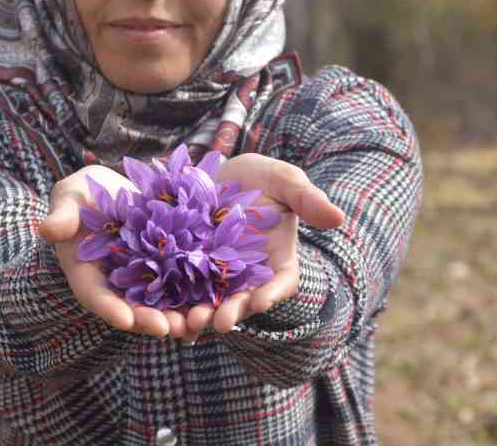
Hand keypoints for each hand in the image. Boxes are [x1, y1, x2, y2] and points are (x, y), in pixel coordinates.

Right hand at [37, 165, 192, 337]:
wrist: (115, 189)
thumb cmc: (84, 194)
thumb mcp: (70, 197)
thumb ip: (62, 214)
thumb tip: (47, 229)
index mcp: (86, 272)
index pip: (95, 295)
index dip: (108, 308)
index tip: (123, 320)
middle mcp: (115, 283)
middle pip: (130, 308)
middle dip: (148, 320)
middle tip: (168, 328)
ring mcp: (143, 278)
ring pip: (160, 304)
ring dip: (178, 316)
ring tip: (196, 323)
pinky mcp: (167, 267)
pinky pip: (183, 285)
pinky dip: (197, 296)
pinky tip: (216, 303)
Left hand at [183, 154, 344, 334]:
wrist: (220, 173)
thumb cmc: (261, 177)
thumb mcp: (284, 180)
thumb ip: (307, 198)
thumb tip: (337, 217)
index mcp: (277, 261)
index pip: (280, 283)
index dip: (271, 294)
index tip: (260, 302)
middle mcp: (248, 276)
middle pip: (242, 300)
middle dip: (230, 312)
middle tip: (217, 322)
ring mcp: (216, 275)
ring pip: (209, 302)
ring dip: (199, 315)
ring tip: (187, 323)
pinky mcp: (187, 269)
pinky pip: (180, 290)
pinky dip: (172, 303)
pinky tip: (159, 312)